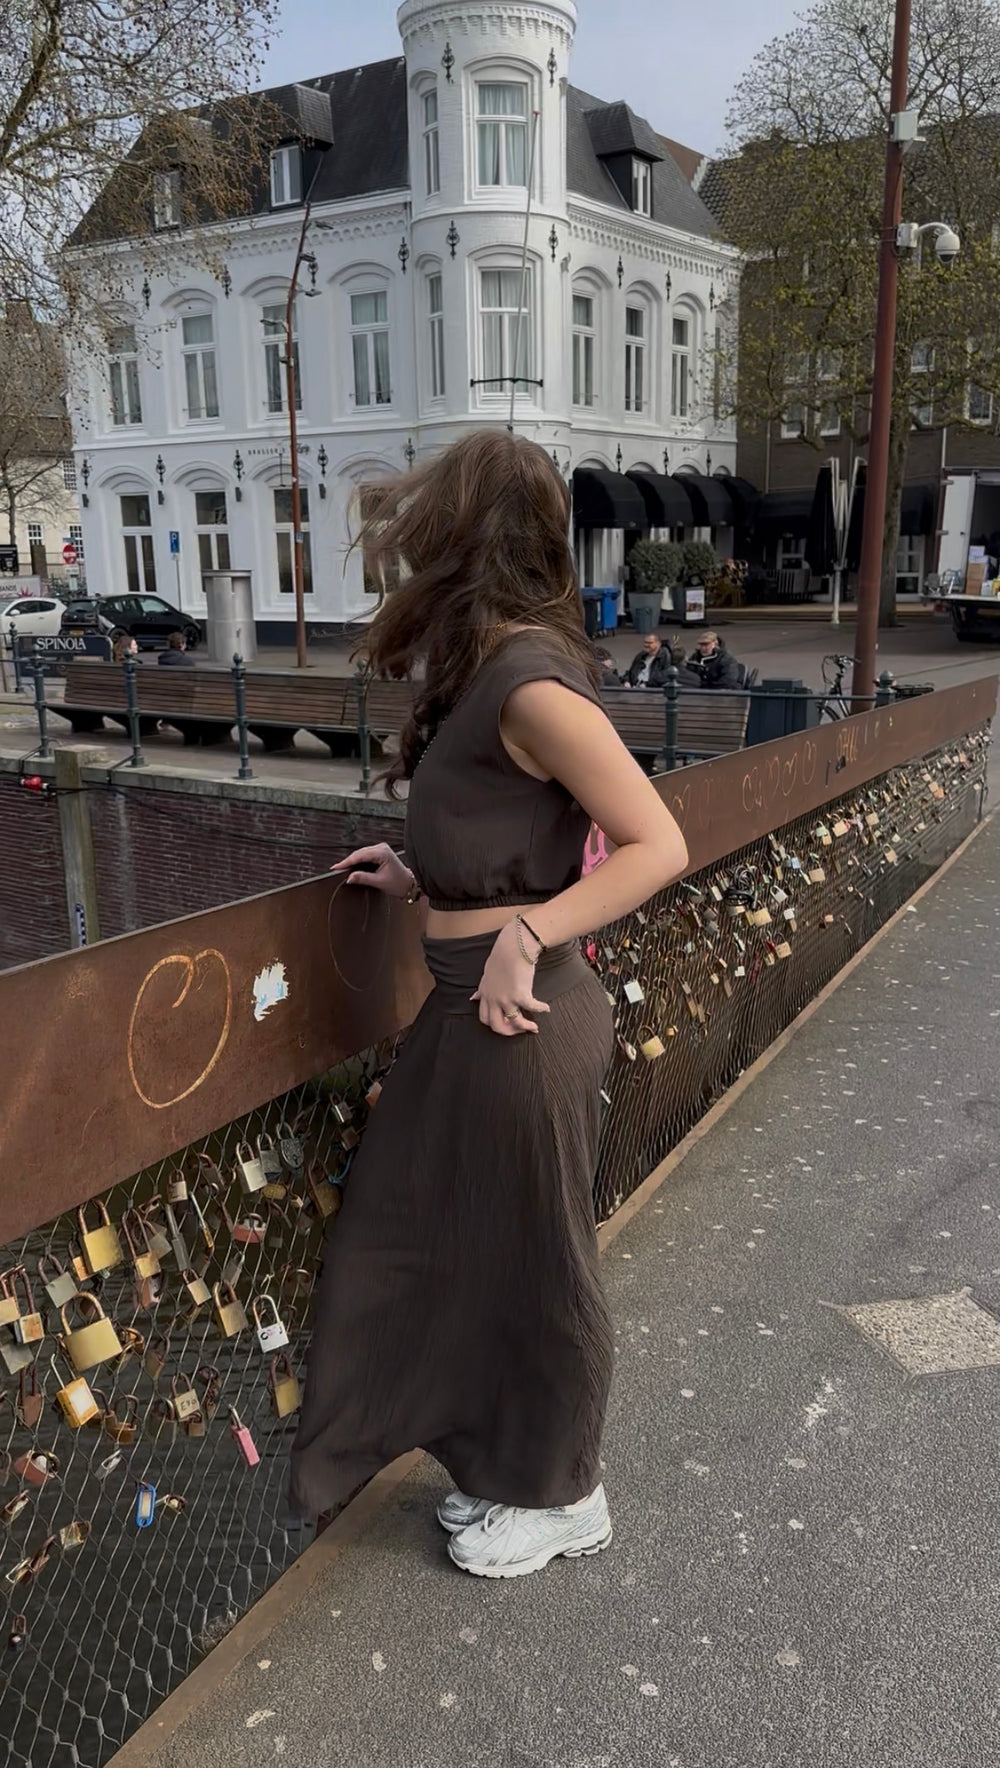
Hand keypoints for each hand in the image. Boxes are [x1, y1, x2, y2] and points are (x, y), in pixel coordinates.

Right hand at [331, 843, 413, 898]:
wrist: (408, 883)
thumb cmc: (398, 883)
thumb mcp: (379, 882)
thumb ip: (363, 878)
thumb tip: (349, 878)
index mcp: (382, 852)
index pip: (359, 855)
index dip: (346, 862)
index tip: (336, 867)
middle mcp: (382, 847)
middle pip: (359, 853)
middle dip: (347, 861)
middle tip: (336, 868)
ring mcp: (381, 849)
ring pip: (361, 853)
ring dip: (352, 861)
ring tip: (341, 868)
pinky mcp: (380, 852)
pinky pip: (365, 855)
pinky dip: (358, 861)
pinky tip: (351, 865)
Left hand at [472, 919, 550, 1036]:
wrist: (513, 946)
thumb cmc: (502, 957)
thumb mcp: (486, 975)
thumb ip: (482, 990)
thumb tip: (473, 998)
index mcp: (486, 994)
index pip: (484, 1018)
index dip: (495, 1024)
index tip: (506, 1023)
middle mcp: (494, 999)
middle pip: (496, 1026)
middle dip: (509, 1032)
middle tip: (519, 1030)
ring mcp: (506, 998)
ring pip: (514, 1022)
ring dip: (526, 1027)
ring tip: (534, 1027)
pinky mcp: (521, 995)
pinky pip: (532, 1008)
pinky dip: (540, 1009)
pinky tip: (546, 1008)